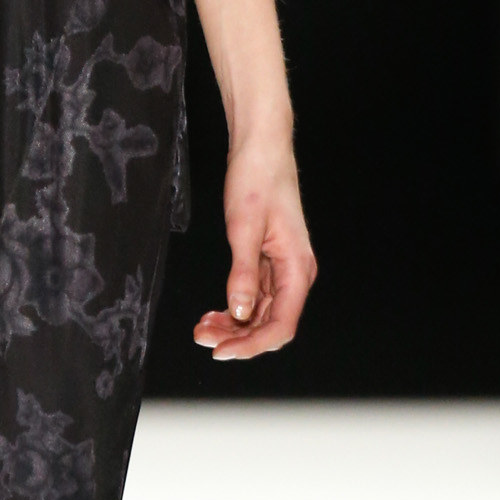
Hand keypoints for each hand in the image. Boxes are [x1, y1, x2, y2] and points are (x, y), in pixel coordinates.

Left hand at [193, 137, 315, 363]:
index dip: (252, 344)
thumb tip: (239, 312)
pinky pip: (254, 297)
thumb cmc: (257, 180)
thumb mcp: (243, 228)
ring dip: (233, 326)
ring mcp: (282, 270)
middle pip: (270, 325)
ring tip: (203, 327)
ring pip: (260, 314)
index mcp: (297, 269)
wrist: (260, 149)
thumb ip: (242, 273)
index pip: (281, 325)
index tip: (221, 351)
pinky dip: (234, 308)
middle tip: (202, 338)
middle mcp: (295, 274)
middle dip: (238, 338)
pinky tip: (213, 312)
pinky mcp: (269, 263)